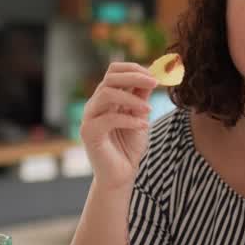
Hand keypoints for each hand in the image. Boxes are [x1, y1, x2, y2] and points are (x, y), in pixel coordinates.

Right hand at [79, 63, 156, 189]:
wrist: (120, 176)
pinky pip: (108, 119)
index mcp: (106, 98)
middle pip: (110, 77)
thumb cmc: (129, 147)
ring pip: (107, 94)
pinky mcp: (89, 133)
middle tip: (155, 83)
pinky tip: (143, 126)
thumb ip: (141, 97)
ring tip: (148, 110)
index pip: (114, 71)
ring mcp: (89, 118)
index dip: (134, 68)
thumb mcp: (140, 117)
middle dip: (135, 77)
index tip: (155, 75)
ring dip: (132, 98)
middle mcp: (95, 104)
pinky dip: (129, 120)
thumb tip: (151, 76)